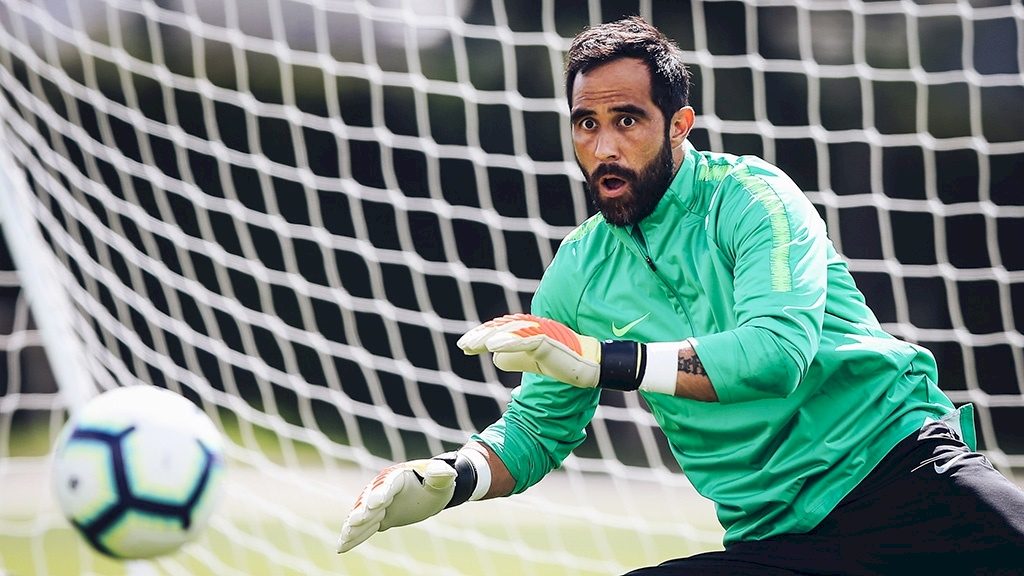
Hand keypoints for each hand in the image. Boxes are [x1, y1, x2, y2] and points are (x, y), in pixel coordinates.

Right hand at [336, 459, 455, 552]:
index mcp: (398, 475)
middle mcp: (383, 487)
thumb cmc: (437, 482)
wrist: (430, 490)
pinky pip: (364, 526)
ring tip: (344, 537)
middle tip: (357, 520)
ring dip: (354, 526)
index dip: (382, 492)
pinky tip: (342, 547)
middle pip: (371, 499)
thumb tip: (447, 471)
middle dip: (364, 509)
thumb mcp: (443, 478)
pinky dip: (353, 535)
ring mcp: (378, 503)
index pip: (389, 483)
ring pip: (364, 514)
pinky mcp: (378, 516)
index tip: (376, 502)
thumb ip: (441, 475)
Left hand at [457, 313, 608, 388]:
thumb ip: (514, 358)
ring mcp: (541, 332)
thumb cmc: (562, 361)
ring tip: (474, 345)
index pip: (500, 331)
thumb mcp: (532, 361)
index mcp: (528, 331)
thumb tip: (495, 357)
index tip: (465, 347)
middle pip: (501, 328)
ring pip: (510, 331)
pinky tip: (493, 347)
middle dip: (481, 336)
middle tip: (463, 345)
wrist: (588, 366)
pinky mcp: (548, 340)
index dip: (482, 336)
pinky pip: (525, 339)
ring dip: (490, 337)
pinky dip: (509, 341)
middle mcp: (533, 327)